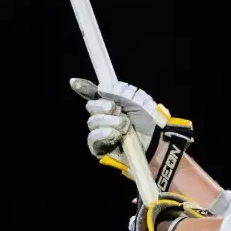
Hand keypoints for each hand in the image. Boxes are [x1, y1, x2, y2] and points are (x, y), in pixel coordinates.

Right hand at [72, 79, 190, 170]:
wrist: (156, 142)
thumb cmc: (149, 122)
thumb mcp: (137, 100)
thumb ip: (119, 91)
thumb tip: (100, 88)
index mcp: (112, 103)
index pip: (94, 94)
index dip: (84, 87)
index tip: (74, 82)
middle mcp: (105, 116)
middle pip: (91, 107)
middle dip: (104, 107)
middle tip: (120, 112)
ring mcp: (102, 133)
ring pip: (92, 122)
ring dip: (110, 122)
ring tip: (126, 128)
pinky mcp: (101, 148)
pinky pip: (92, 139)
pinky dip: (104, 135)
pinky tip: (116, 136)